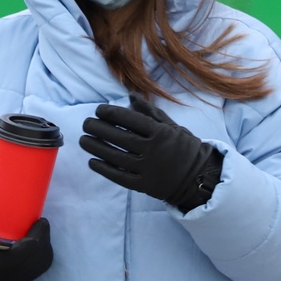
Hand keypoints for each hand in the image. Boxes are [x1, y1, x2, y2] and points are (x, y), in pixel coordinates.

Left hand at [80, 94, 222, 212]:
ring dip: (96, 147)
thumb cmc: (183, 147)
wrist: (197, 177)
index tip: (98, 110)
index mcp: (160, 132)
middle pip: (119, 137)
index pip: (130, 119)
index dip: (111, 113)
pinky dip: (104, 168)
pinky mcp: (143, 185)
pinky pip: (119, 176)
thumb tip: (131, 96)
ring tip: (83, 140)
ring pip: (115, 156)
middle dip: (98, 128)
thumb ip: (150, 112)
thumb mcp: (171, 126)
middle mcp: (153, 150)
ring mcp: (148, 169)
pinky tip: (92, 161)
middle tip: (86, 123)